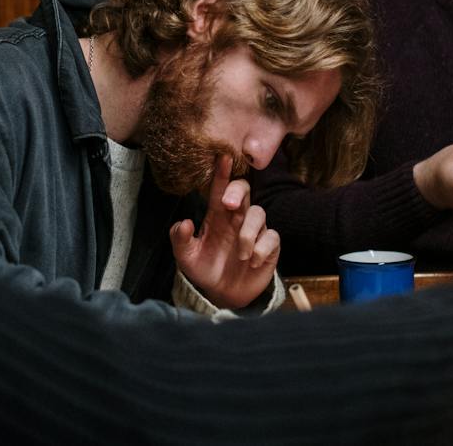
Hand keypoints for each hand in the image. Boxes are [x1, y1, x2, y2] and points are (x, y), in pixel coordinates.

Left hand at [169, 155, 279, 309]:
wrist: (224, 295)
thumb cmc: (205, 270)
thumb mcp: (186, 257)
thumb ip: (180, 240)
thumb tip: (183, 222)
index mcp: (217, 216)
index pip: (220, 190)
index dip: (222, 174)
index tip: (223, 157)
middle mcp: (237, 219)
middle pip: (244, 190)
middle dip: (237, 191)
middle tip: (228, 204)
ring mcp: (254, 231)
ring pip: (259, 213)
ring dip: (249, 233)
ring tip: (241, 254)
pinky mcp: (268, 247)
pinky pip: (272, 237)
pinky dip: (262, 248)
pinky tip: (252, 261)